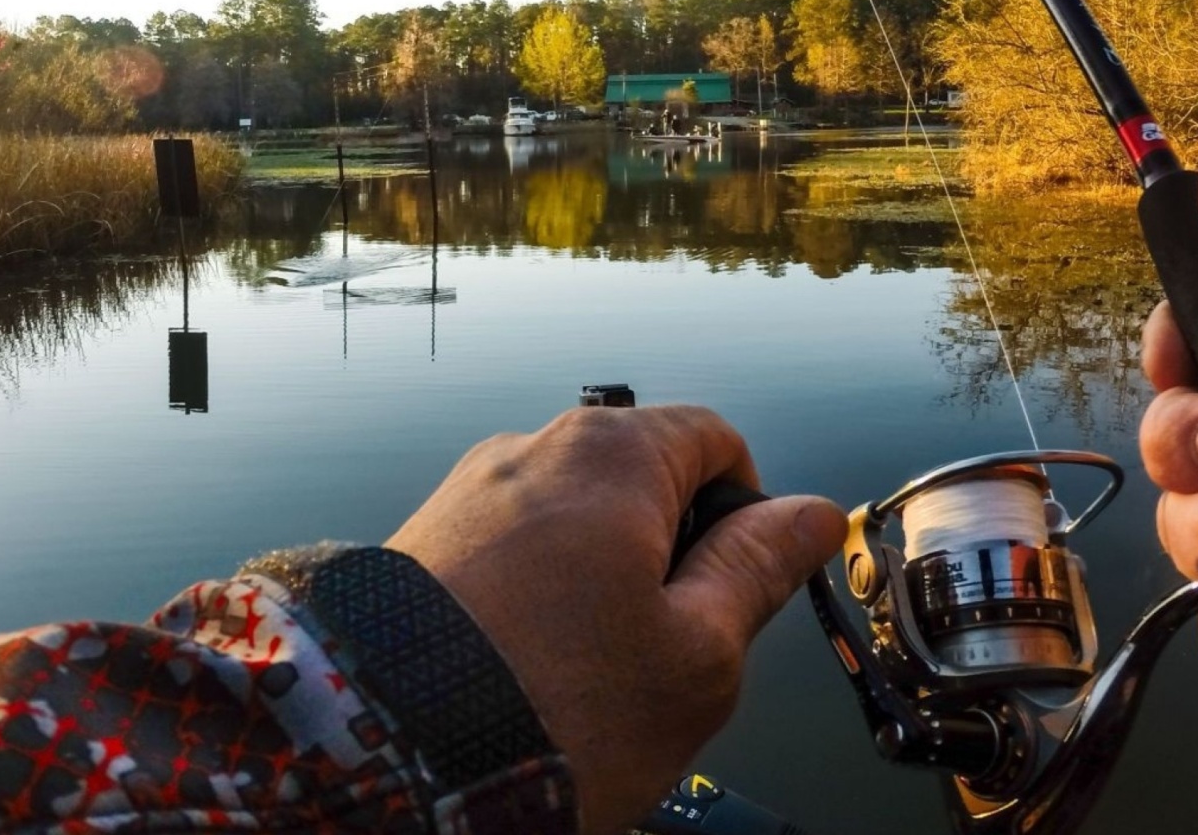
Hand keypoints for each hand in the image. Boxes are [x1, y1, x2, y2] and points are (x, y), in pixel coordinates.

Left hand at [385, 404, 846, 834]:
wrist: (383, 760)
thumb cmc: (559, 710)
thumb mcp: (697, 652)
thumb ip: (759, 568)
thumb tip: (813, 513)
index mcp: (613, 453)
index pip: (715, 438)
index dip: (747, 508)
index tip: (738, 586)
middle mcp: (533, 446)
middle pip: (642, 476)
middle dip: (669, 551)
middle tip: (664, 649)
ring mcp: (468, 490)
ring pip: (575, 518)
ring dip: (601, 579)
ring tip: (584, 673)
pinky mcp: (421, 537)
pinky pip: (511, 547)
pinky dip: (537, 595)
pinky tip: (527, 667)